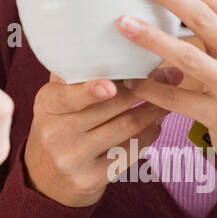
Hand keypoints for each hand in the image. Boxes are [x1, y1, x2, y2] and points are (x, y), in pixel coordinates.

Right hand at [24, 66, 181, 206]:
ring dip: (153, 110)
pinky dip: (149, 134)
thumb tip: (108, 37)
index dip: (90, 91)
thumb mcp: (56, 100)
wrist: (46, 178)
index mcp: (46, 105)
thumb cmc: (59, 126)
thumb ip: (74, 73)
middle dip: (142, 88)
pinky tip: (157, 123)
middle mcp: (55, 133)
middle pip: (108, 108)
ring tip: (170, 94)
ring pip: (125, 129)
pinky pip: (129, 152)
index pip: (68, 96)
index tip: (111, 85)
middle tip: (169, 73)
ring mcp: (72, 159)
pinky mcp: (91, 179)